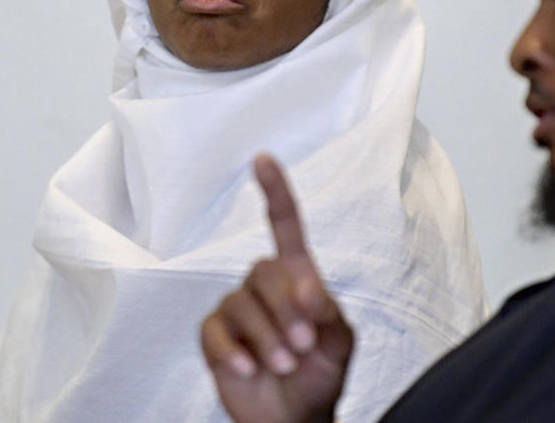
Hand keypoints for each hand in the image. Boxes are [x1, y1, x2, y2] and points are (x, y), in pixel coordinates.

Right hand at [201, 154, 353, 422]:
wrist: (296, 418)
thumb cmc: (321, 374)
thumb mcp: (340, 345)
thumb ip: (330, 315)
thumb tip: (309, 289)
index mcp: (297, 276)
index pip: (284, 224)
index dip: (274, 191)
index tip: (263, 159)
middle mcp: (264, 286)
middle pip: (264, 270)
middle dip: (286, 310)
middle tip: (304, 346)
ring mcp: (237, 310)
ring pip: (241, 303)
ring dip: (267, 338)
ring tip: (285, 365)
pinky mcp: (216, 337)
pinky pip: (214, 332)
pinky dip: (233, 351)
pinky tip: (249, 368)